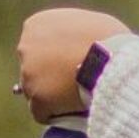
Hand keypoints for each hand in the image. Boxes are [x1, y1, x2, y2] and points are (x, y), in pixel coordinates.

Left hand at [15, 6, 130, 121]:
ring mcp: (28, 75)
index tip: (70, 65)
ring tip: (77, 97)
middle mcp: (25, 47)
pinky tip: (73, 110)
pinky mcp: (36, 100)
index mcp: (36, 24)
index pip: (38, 45)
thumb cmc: (110, 39)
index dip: (55, 58)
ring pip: (36, 92)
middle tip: (72, 82)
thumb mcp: (88, 23)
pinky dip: (56, 115)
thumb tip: (76, 45)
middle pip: (33, 68)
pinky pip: (43, 113)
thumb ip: (72, 33)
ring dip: (53, 97)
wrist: (112, 61)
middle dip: (49, 76)